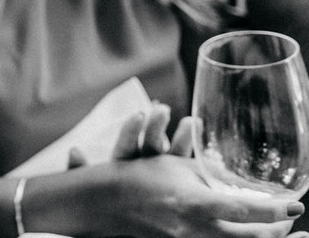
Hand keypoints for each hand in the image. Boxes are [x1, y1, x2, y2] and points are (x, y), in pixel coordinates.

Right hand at [94, 153, 303, 237]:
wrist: (109, 202)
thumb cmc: (142, 177)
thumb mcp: (177, 167)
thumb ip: (210, 175)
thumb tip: (242, 180)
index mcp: (195, 204)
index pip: (245, 210)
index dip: (275, 210)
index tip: (295, 205)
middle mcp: (195, 229)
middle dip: (279, 235)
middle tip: (297, 227)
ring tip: (283, 237)